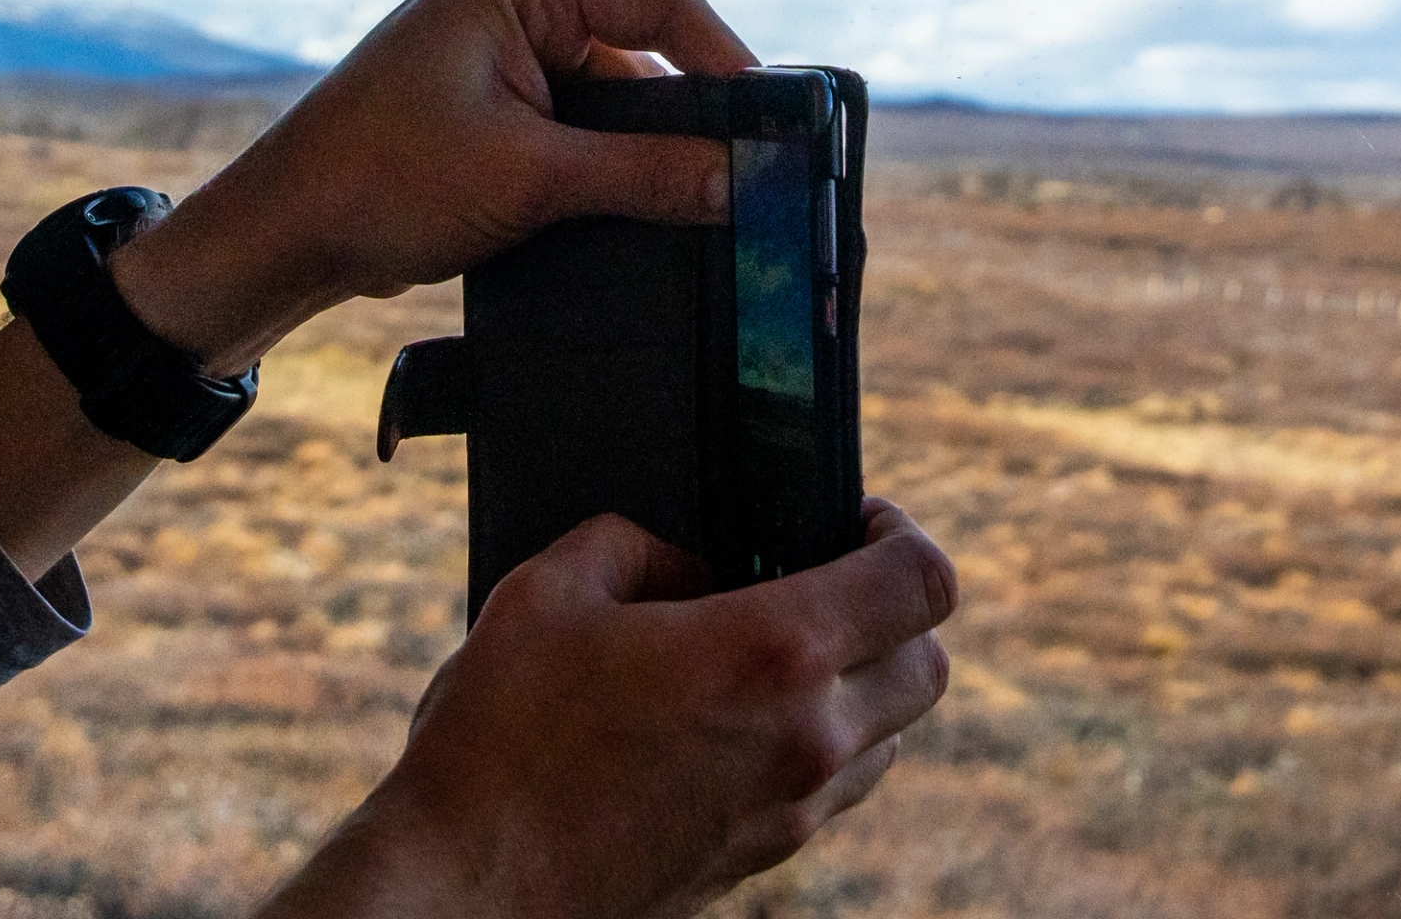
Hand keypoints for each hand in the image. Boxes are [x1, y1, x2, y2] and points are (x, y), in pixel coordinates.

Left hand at [108, 0, 753, 369]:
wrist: (282, 234)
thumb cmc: (377, 179)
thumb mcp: (528, 178)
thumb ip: (644, 177)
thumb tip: (742, 185)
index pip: (663, 4)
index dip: (729, 67)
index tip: (776, 132)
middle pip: (648, 54)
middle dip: (691, 124)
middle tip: (749, 187)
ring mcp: (508, 51)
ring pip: (620, 102)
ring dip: (649, 157)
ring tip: (698, 213)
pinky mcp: (500, 104)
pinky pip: (584, 130)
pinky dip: (611, 173)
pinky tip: (640, 217)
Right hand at [268, 500, 958, 918]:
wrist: (470, 889)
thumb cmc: (500, 741)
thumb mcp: (549, 593)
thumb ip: (635, 545)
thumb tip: (685, 559)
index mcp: (770, 653)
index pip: (921, 582)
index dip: (903, 533)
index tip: (860, 519)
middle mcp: (808, 738)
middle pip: (929, 664)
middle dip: (894, 611)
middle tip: (827, 579)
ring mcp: (792, 811)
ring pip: (892, 735)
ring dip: (863, 684)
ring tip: (780, 652)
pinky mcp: (763, 859)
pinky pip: (838, 789)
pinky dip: (822, 744)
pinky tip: (743, 720)